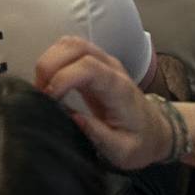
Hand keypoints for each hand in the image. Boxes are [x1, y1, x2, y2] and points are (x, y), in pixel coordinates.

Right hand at [35, 36, 170, 169]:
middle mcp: (111, 68)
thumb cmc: (139, 142)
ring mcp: (103, 62)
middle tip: (39, 94)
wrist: (155, 131)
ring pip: (71, 43)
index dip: (63, 77)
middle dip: (49, 65)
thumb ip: (99, 136)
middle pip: (76, 46)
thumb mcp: (123, 151)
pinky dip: (53, 60)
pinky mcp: (95, 65)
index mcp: (119, 88)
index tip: (49, 99)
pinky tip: (49, 83)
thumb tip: (72, 117)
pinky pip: (70, 50)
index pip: (88, 67)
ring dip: (49, 60)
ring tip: (42, 89)